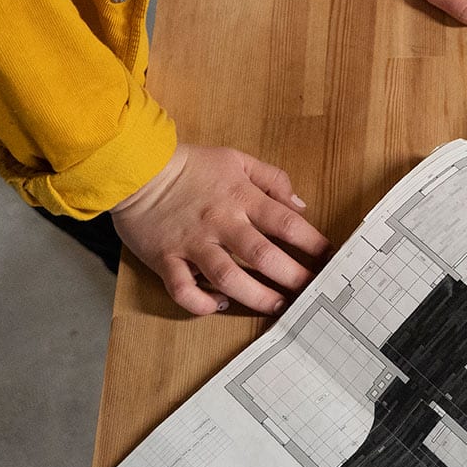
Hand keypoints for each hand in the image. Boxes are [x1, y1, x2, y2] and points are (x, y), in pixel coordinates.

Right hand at [112, 142, 330, 315]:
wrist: (137, 167)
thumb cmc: (191, 165)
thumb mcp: (237, 160)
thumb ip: (272, 179)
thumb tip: (300, 205)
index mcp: (241, 197)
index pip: (286, 223)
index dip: (312, 243)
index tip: (328, 258)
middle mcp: (220, 223)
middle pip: (263, 255)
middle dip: (292, 276)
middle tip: (310, 291)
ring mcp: (192, 244)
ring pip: (228, 277)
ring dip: (256, 296)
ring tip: (277, 306)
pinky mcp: (165, 259)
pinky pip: (183, 289)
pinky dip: (202, 303)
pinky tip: (218, 304)